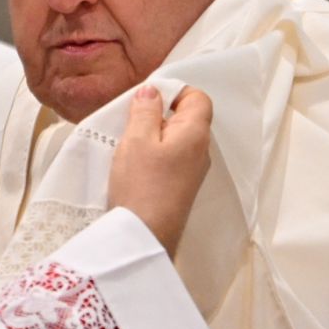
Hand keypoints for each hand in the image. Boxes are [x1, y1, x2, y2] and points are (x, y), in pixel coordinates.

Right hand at [107, 85, 212, 257]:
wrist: (145, 236)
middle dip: (158, 113)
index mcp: (196, 133)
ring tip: (128, 143)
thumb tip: (153, 91)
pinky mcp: (180, 188)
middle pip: (186, 118)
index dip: (174, 91)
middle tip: (130, 120)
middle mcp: (201, 151)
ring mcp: (192, 172)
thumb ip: (145, 110)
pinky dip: (153, 154)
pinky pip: (170, 159)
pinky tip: (133, 164)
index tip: (147, 98)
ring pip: (175, 139)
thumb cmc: (142, 185)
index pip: (197, 97)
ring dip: (152, 135)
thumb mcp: (136, 139)